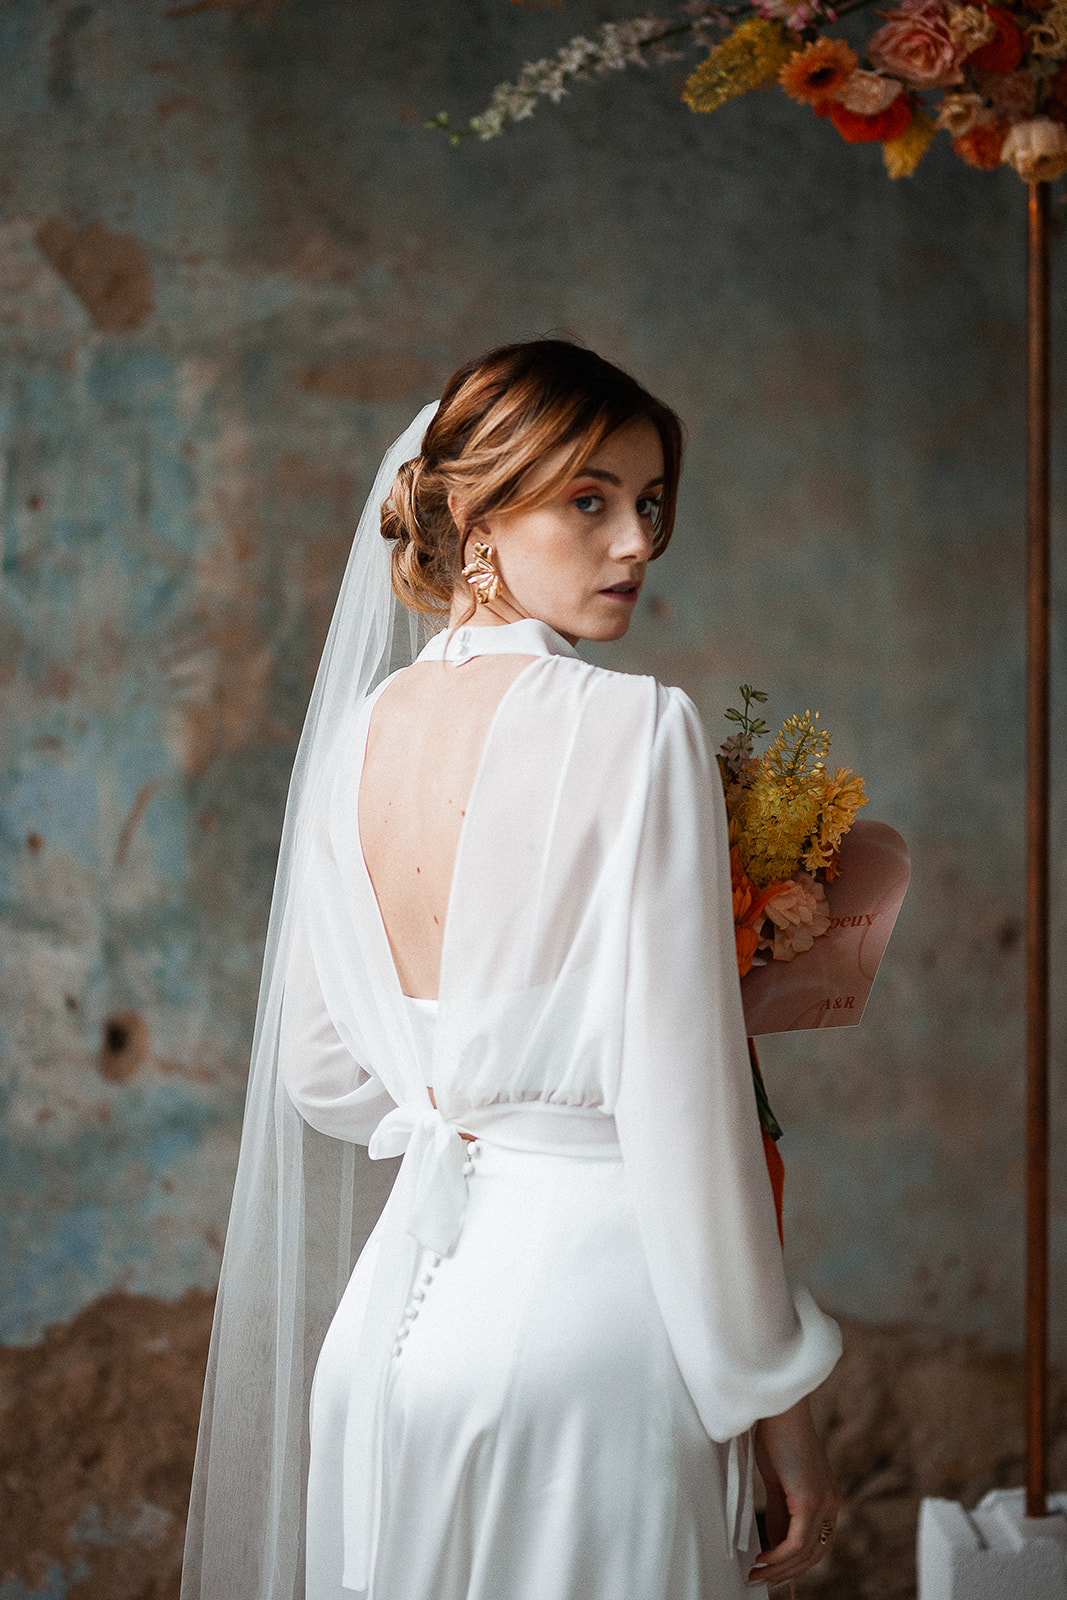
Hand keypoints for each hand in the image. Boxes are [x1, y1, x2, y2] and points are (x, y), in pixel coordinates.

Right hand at [748, 1397, 840, 1588]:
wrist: (778, 1408)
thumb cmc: (775, 1435)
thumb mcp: (778, 1480)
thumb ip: (780, 1511)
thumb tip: (775, 1541)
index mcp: (828, 1498)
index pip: (818, 1544)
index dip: (797, 1563)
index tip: (773, 1571)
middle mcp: (832, 1503)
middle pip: (815, 1555)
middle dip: (787, 1572)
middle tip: (761, 1579)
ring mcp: (824, 1502)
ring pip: (805, 1553)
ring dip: (779, 1569)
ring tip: (756, 1574)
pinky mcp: (810, 1499)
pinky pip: (797, 1542)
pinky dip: (778, 1556)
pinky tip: (761, 1559)